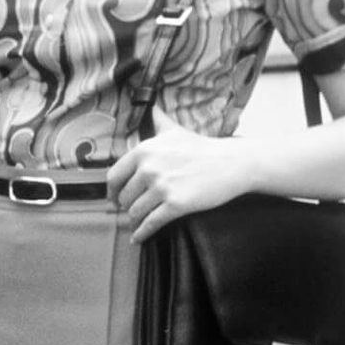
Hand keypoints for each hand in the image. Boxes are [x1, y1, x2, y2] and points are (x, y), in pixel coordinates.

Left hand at [108, 115, 254, 242]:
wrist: (231, 163)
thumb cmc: (203, 148)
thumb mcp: (175, 131)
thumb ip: (158, 121)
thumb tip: (151, 107)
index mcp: (144, 150)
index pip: (114, 176)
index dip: (112, 191)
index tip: (115, 198)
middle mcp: (149, 168)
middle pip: (124, 197)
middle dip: (127, 206)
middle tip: (134, 209)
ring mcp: (162, 187)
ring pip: (135, 212)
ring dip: (135, 220)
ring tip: (139, 222)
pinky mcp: (175, 205)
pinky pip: (150, 224)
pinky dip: (142, 233)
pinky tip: (139, 237)